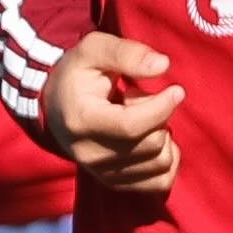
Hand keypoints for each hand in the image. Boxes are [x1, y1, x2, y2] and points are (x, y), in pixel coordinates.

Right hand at [41, 29, 184, 193]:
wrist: (56, 106)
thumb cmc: (78, 74)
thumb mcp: (94, 49)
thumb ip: (126, 53)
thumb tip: (163, 65)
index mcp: (82, 120)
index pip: (132, 126)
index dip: (162, 108)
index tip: (176, 90)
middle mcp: (90, 154)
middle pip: (152, 144)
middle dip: (159, 117)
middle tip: (142, 99)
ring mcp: (102, 173)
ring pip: (160, 164)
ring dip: (163, 137)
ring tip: (141, 117)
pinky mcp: (114, 183)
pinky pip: (159, 182)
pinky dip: (167, 159)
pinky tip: (153, 138)